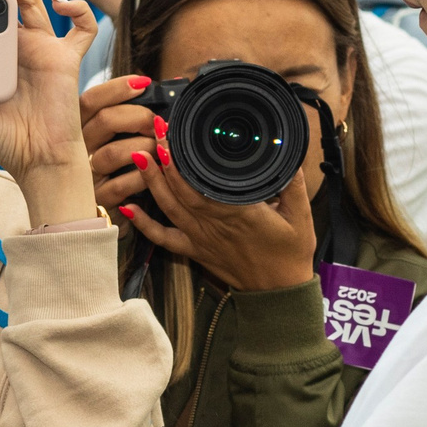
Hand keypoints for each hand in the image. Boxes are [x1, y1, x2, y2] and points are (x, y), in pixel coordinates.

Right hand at [82, 72, 157, 204]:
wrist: (119, 213)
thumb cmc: (123, 170)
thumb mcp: (122, 140)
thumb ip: (133, 118)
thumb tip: (166, 92)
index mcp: (81, 128)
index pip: (91, 100)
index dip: (117, 88)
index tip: (144, 83)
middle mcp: (77, 150)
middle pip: (103, 120)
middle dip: (139, 116)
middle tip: (160, 123)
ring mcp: (85, 177)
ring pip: (112, 153)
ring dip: (144, 147)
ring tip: (161, 149)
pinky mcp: (97, 201)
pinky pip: (120, 186)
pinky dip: (142, 177)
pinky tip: (155, 173)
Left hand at [95, 83, 316, 292]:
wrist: (278, 293)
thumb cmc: (290, 254)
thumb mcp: (300, 216)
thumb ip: (292, 184)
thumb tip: (289, 154)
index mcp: (237, 212)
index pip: (201, 183)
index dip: (183, 161)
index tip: (174, 136)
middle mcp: (212, 224)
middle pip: (179, 190)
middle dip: (164, 160)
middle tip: (154, 133)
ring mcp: (200, 238)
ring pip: (168, 208)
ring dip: (151, 182)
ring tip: (138, 155)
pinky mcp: (195, 251)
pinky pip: (163, 238)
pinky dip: (143, 224)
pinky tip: (126, 208)